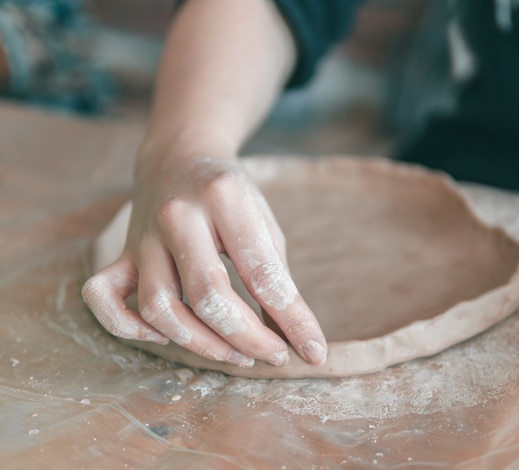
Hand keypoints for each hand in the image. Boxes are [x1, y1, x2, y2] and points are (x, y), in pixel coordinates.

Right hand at [82, 152, 326, 367]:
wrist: (179, 156)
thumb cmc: (230, 195)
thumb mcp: (264, 222)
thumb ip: (275, 277)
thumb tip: (292, 337)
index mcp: (225, 198)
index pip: (260, 273)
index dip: (291, 320)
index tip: (313, 351)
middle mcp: (178, 216)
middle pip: (207, 297)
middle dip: (247, 338)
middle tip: (274, 354)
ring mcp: (143, 236)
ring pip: (159, 307)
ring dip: (200, 344)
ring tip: (236, 354)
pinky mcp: (121, 252)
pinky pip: (102, 297)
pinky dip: (128, 327)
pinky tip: (165, 336)